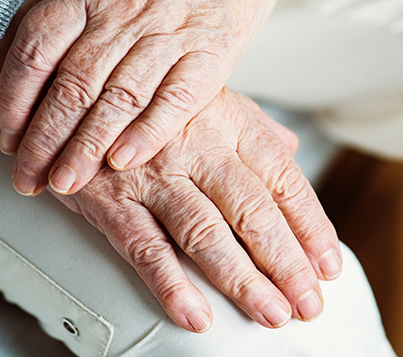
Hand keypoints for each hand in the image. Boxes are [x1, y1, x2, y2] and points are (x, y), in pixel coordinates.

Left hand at [0, 0, 317, 196]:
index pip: (37, 49)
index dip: (14, 98)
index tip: (5, 135)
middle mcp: (124, 13)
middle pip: (72, 85)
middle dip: (44, 140)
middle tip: (28, 177)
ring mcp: (169, 34)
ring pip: (118, 99)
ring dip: (87, 147)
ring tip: (66, 182)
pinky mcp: (210, 54)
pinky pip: (175, 100)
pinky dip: (147, 133)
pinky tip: (123, 161)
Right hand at [0, 27, 341, 330]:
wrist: (74, 86)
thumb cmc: (151, 99)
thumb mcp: (208, 98)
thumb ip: (252, 127)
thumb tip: (293, 149)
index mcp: (228, 123)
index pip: (283, 179)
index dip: (311, 224)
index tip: (329, 264)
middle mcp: (197, 147)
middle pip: (252, 211)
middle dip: (286, 263)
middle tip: (309, 304)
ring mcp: (152, 174)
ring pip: (205, 233)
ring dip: (241, 279)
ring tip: (271, 314)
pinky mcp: (109, 199)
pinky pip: (143, 246)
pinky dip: (170, 285)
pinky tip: (196, 316)